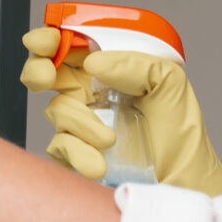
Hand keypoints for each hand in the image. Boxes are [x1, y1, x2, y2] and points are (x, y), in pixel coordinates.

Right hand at [19, 27, 221, 195]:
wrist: (183, 181)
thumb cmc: (179, 134)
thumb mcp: (170, 83)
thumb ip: (137, 63)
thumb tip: (95, 62)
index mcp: (109, 72)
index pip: (72, 47)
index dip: (52, 39)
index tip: (45, 41)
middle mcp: (90, 96)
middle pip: (46, 73)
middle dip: (38, 70)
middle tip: (46, 76)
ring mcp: (80, 127)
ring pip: (57, 111)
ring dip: (81, 123)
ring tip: (111, 140)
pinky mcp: (75, 157)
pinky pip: (60, 147)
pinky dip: (78, 154)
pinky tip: (99, 164)